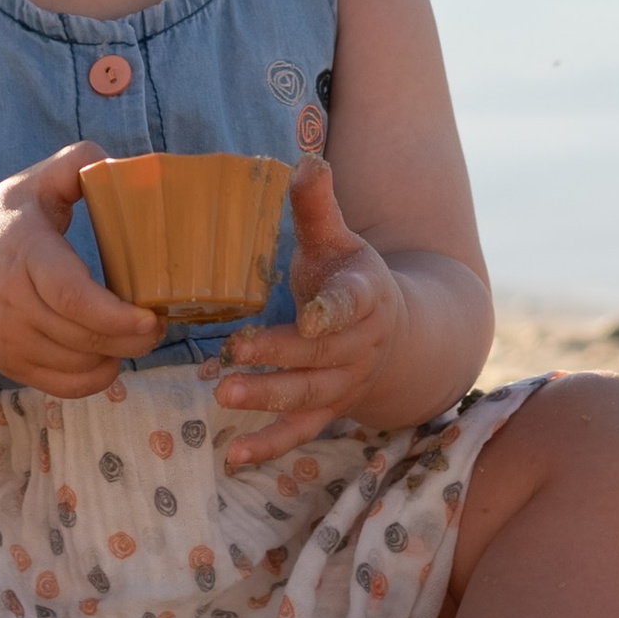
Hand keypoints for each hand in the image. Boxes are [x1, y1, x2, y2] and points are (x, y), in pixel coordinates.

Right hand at [0, 144, 163, 399]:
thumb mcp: (32, 183)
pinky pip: (66, 387)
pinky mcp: (11, 366)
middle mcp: (11, 303)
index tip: (150, 316)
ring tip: (139, 332)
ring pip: (78, 365)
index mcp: (23, 253)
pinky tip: (110, 354)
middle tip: (160, 322)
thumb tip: (124, 168)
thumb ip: (78, 164)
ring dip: (119, 354)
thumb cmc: (1, 222)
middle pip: (83, 336)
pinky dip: (97, 377)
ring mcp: (9, 340)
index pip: (69, 295)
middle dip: (132, 337)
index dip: (115, 314)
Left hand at [213, 159, 408, 464]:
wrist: (396, 334)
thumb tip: (307, 160)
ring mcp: (345, 383)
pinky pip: (301, 433)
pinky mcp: (328, 411)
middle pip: (319, 355)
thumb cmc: (351, 278)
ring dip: (267, 400)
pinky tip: (232, 458)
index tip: (311, 315)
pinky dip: (269, 447)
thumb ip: (318, 207)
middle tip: (233, 355)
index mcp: (364, 296)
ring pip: (308, 396)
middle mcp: (358, 345)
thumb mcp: (339, 240)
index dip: (332, 311)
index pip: (351, 304)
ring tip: (222, 398)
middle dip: (278, 356)